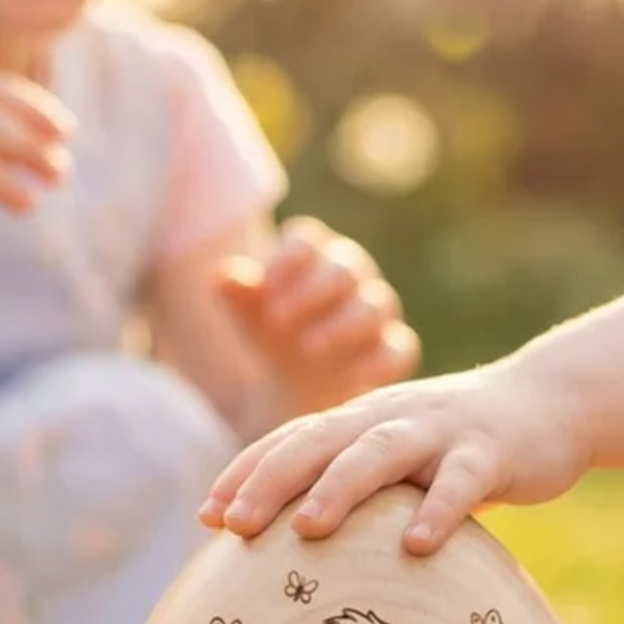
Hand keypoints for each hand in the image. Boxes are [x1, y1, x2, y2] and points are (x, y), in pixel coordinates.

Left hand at [199, 363, 588, 553]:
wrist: (551, 403)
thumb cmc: (459, 448)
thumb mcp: (399, 461)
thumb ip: (355, 492)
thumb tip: (296, 555)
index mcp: (360, 422)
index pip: (290, 440)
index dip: (246, 474)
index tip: (206, 518)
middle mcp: (390, 418)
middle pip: (319, 442)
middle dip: (271, 481)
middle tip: (233, 525)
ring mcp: (440, 431)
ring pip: (381, 451)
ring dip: (341, 487)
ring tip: (309, 528)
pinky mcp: (490, 451)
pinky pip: (461, 480)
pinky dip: (439, 510)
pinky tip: (417, 546)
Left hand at [217, 217, 419, 411]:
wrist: (299, 383)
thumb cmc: (275, 333)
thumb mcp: (250, 316)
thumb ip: (237, 294)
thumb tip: (224, 276)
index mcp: (314, 256)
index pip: (307, 239)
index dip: (287, 259)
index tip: (264, 287)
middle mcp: (352, 276)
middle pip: (344, 268)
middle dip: (311, 293)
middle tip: (278, 320)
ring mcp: (376, 312)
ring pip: (375, 305)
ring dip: (342, 325)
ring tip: (308, 349)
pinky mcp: (393, 350)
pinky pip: (399, 350)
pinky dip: (379, 362)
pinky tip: (352, 376)